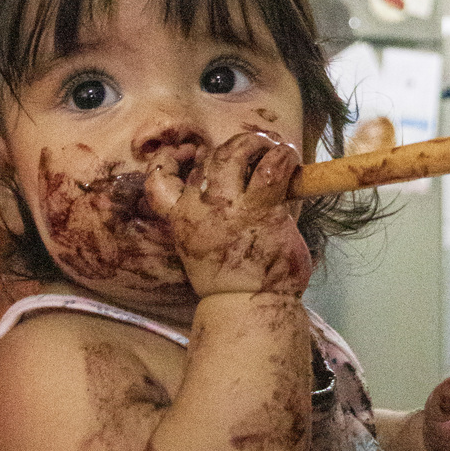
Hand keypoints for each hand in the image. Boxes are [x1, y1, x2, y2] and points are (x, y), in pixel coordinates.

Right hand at [145, 131, 310, 296]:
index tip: (191, 154)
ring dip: (258, 143)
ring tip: (275, 149)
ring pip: (234, 154)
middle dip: (236, 146)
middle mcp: (199, 209)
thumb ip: (220, 217)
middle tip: (258, 148)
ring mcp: (229, 208)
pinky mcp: (260, 211)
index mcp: (182, 219)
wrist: (248, 307)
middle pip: (209, 159)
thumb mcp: (212, 248)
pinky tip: (291, 160)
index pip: (158, 181)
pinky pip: (271, 169)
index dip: (169, 160)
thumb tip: (247, 188)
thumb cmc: (238, 280)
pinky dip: (283, 157)